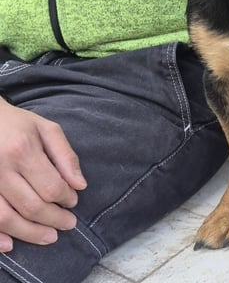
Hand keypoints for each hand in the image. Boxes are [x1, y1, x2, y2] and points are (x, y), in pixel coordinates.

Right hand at [0, 101, 86, 251]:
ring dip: (30, 233)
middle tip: (69, 224)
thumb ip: (65, 156)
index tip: (73, 201)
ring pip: (6, 218)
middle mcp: (0, 169)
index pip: (50, 185)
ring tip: (49, 237)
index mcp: (22, 150)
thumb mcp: (47, 129)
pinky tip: (11, 245)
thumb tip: (80, 185)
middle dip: (53, 219)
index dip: (65, 198)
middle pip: (31, 205)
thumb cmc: (17, 123)